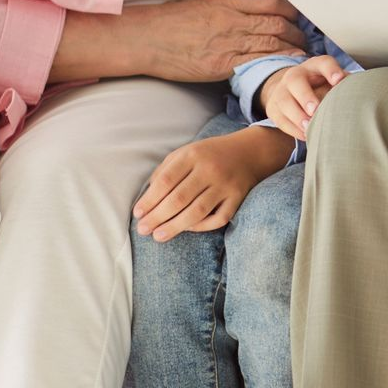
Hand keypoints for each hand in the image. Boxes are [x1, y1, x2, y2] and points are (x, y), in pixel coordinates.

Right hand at [127, 0, 306, 81]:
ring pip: (271, 43)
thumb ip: (231, 6)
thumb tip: (254, 9)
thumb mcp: (205, 3)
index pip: (271, 0)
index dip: (290, 8)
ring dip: (292, 48)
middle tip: (306, 36)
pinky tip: (286, 65)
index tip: (297, 14)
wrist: (146, 39)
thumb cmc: (172, 20)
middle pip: (276, 23)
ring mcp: (228, 43)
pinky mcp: (221, 65)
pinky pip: (255, 63)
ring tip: (302, 52)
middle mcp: (232, 21)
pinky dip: (274, 63)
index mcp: (228, 2)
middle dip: (297, 31)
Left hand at [132, 124, 294, 241]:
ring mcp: (226, 184)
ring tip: (158, 236)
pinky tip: (187, 228)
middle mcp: (210, 169)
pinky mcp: (238, 197)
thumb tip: (146, 199)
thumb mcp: (186, 152)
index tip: (137, 214)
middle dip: (157, 217)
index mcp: (193, 154)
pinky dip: (201, 226)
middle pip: (179, 198)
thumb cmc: (209, 155)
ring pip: (197, 211)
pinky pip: (219, 218)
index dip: (149, 200)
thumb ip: (166, 171)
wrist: (250, 151)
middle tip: (143, 230)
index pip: (166, 181)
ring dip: (175, 227)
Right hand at [259, 55, 350, 139]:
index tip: (339, 80)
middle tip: (315, 110)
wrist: (290, 89)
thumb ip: (344, 85)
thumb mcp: (332, 80)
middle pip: (296, 81)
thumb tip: (361, 94)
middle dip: (305, 96)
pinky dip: (293, 129)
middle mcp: (295, 75)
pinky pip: (280, 119)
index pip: (323, 63)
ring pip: (284, 101)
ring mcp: (281, 91)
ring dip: (297, 116)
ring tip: (309, 127)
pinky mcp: (273, 108)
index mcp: (314, 66)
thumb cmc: (321, 86)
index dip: (331, 70)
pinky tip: (305, 135)